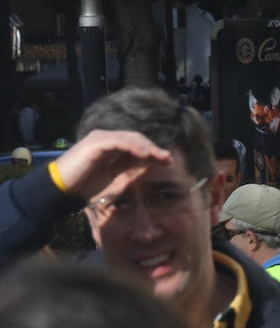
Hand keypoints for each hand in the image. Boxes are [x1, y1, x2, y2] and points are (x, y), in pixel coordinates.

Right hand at [54, 130, 171, 199]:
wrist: (63, 188)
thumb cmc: (87, 184)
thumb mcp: (114, 176)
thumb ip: (129, 167)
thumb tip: (150, 163)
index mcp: (111, 145)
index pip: (136, 143)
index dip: (152, 150)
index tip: (167, 161)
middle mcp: (106, 138)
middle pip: (136, 138)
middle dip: (153, 148)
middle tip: (167, 159)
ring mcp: (99, 139)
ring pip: (129, 138)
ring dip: (147, 147)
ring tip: (160, 157)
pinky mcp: (95, 144)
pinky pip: (118, 142)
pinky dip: (133, 147)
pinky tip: (144, 155)